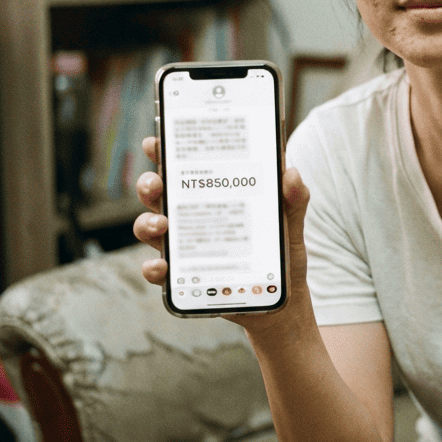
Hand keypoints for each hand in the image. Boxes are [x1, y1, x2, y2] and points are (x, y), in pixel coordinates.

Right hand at [132, 137, 311, 313]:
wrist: (283, 300)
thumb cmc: (282, 253)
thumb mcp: (291, 222)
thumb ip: (294, 198)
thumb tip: (292, 173)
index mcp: (214, 195)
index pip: (185, 167)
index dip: (165, 152)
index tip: (156, 141)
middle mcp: (193, 217)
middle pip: (159, 194)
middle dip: (149, 184)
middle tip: (157, 184)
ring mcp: (185, 247)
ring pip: (150, 228)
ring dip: (147, 223)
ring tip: (164, 225)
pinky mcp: (185, 277)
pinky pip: (159, 271)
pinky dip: (154, 268)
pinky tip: (162, 266)